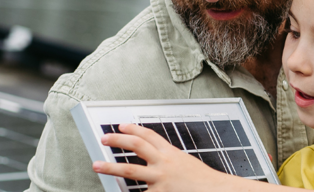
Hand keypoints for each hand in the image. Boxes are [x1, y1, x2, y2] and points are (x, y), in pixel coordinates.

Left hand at [92, 123, 231, 191]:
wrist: (216, 190)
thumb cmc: (202, 180)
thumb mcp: (186, 163)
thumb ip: (169, 160)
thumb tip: (154, 157)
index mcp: (171, 153)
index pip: (149, 135)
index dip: (133, 129)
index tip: (121, 126)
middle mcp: (164, 163)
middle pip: (136, 146)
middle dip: (118, 140)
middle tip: (105, 139)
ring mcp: (160, 178)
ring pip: (130, 170)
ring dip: (110, 167)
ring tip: (97, 165)